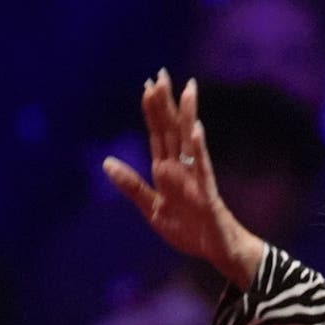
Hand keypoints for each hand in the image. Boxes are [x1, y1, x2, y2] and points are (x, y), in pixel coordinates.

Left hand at [103, 70, 262, 289]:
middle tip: (163, 74)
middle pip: (173, 129)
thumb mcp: (151, 208)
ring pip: (190, 141)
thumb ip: (131, 185)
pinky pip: (203, 167)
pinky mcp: (207, 192)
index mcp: (168, 171)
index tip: (149, 84)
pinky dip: (199, 148)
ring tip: (187, 91)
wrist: (217, 250)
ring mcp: (197, 177)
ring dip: (187, 116)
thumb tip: (106, 161)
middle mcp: (183, 168)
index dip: (153, 110)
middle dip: (167, 103)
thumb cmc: (189, 229)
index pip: (159, 134)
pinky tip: (196, 130)